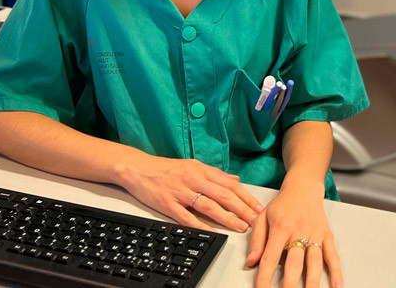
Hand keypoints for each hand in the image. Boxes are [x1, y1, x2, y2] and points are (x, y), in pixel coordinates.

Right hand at [120, 154, 262, 232]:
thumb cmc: (166, 168)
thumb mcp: (193, 165)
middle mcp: (193, 179)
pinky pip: (186, 216)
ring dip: (226, 217)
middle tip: (255, 220)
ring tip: (240, 226)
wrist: (138, 168)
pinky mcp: (167, 203)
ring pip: (208, 205)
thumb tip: (235, 180)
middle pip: (222, 194)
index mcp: (201, 170)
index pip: (229, 184)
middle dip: (242, 208)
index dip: (246, 197)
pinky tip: (211, 232)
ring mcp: (180, 191)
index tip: (257, 207)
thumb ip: (215, 174)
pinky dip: (199, 225)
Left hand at [246, 177, 341, 287]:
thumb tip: (252, 261)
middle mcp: (299, 232)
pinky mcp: (327, 236)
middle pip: (294, 264)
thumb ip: (257, 240)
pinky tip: (337, 285)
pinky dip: (336, 271)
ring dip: (312, 282)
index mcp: (280, 228)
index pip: (270, 258)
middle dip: (289, 284)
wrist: (304, 187)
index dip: (265, 277)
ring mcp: (315, 235)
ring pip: (314, 263)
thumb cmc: (283, 204)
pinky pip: (332, 256)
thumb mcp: (263, 217)